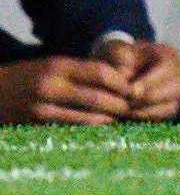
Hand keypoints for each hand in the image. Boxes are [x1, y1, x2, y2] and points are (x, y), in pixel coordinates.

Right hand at [0, 53, 134, 124]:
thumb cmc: (30, 76)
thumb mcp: (53, 65)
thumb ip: (82, 71)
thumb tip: (120, 79)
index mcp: (58, 66)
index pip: (100, 73)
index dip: (121, 83)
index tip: (134, 88)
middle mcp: (50, 86)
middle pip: (97, 98)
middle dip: (120, 105)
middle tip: (134, 108)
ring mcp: (41, 108)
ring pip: (86, 118)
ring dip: (108, 120)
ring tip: (122, 119)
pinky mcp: (35, 126)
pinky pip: (70, 129)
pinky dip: (89, 129)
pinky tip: (100, 128)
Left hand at [95, 36, 179, 120]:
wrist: (117, 70)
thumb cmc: (118, 59)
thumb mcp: (116, 50)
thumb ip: (120, 57)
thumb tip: (126, 78)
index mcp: (168, 54)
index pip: (168, 67)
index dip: (150, 81)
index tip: (131, 91)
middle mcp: (177, 73)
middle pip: (179, 88)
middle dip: (152, 97)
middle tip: (131, 102)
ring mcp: (174, 92)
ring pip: (173, 105)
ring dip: (150, 110)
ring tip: (130, 110)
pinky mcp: (167, 107)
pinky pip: (165, 117)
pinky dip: (148, 117)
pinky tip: (132, 115)